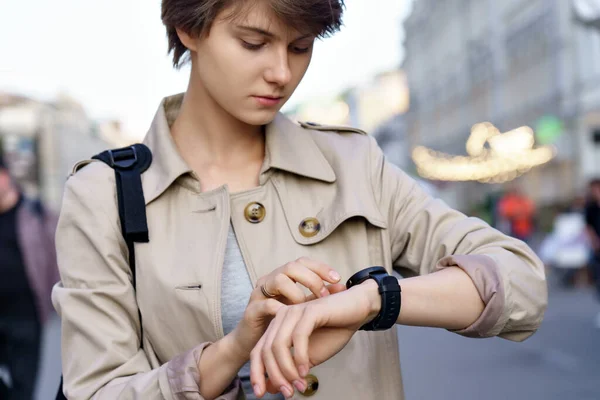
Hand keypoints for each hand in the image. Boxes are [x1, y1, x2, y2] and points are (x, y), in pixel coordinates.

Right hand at [230, 258, 345, 360]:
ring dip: (297, 293)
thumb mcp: (303, 307)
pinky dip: (281, 309)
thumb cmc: (282, 323)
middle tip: (324, 296)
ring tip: (307, 308)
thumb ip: (319, 295)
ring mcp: (259, 293)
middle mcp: (270, 280)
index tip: (337, 279)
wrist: (257, 346)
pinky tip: (292, 318)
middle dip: (311, 279)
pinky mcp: (251, 310)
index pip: (302, 262)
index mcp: (283, 277)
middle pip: (291, 266)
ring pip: (278, 280)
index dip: (320, 267)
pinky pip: (266, 303)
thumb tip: (342, 286)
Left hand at [250, 280, 380, 397]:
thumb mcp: (309, 357)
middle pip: (265, 350)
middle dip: (275, 376)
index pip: (258, 351)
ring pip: (278, 345)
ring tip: (299, 384)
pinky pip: (298, 337)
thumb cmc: (334, 330)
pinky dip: (300, 357)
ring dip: (287, 370)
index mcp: (278, 326)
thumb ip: (290, 370)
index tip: (260, 394)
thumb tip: (270, 388)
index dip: (256, 373)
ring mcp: (294, 312)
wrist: (357, 310)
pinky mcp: (309, 311)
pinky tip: (307, 370)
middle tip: (288, 393)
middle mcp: (282, 317)